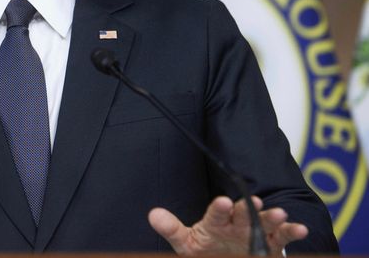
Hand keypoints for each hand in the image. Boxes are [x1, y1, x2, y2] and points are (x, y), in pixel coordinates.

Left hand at [148, 195, 308, 254]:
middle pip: (244, 213)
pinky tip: (300, 229)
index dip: (219, 208)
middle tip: (255, 201)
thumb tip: (153, 215)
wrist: (227, 257)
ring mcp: (255, 233)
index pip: (216, 213)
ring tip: (279, 213)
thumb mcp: (187, 243)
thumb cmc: (206, 249)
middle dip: (249, 208)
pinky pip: (283, 236)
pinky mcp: (271, 245)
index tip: (220, 202)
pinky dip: (292, 232)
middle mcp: (237, 224)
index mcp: (216, 221)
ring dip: (273, 217)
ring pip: (265, 222)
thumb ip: (172, 229)